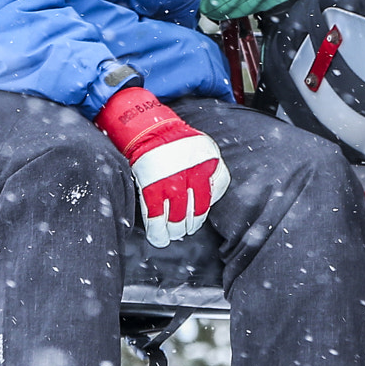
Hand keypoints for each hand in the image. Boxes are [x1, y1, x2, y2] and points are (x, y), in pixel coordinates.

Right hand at [97, 85, 231, 246]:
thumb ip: (212, 168)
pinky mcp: (151, 186)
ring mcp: (170, 182)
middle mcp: (191, 174)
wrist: (151, 129)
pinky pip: (155, 215)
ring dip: (174, 230)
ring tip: (172, 235)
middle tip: (186, 230)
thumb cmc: (178, 140)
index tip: (198, 217)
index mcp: (208, 163)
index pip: (214, 194)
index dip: (205, 210)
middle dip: (190, 224)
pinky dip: (156, 229)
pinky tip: (157, 237)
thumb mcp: (205, 148)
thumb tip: (212, 194)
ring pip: (176, 216)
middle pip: (196, 210)